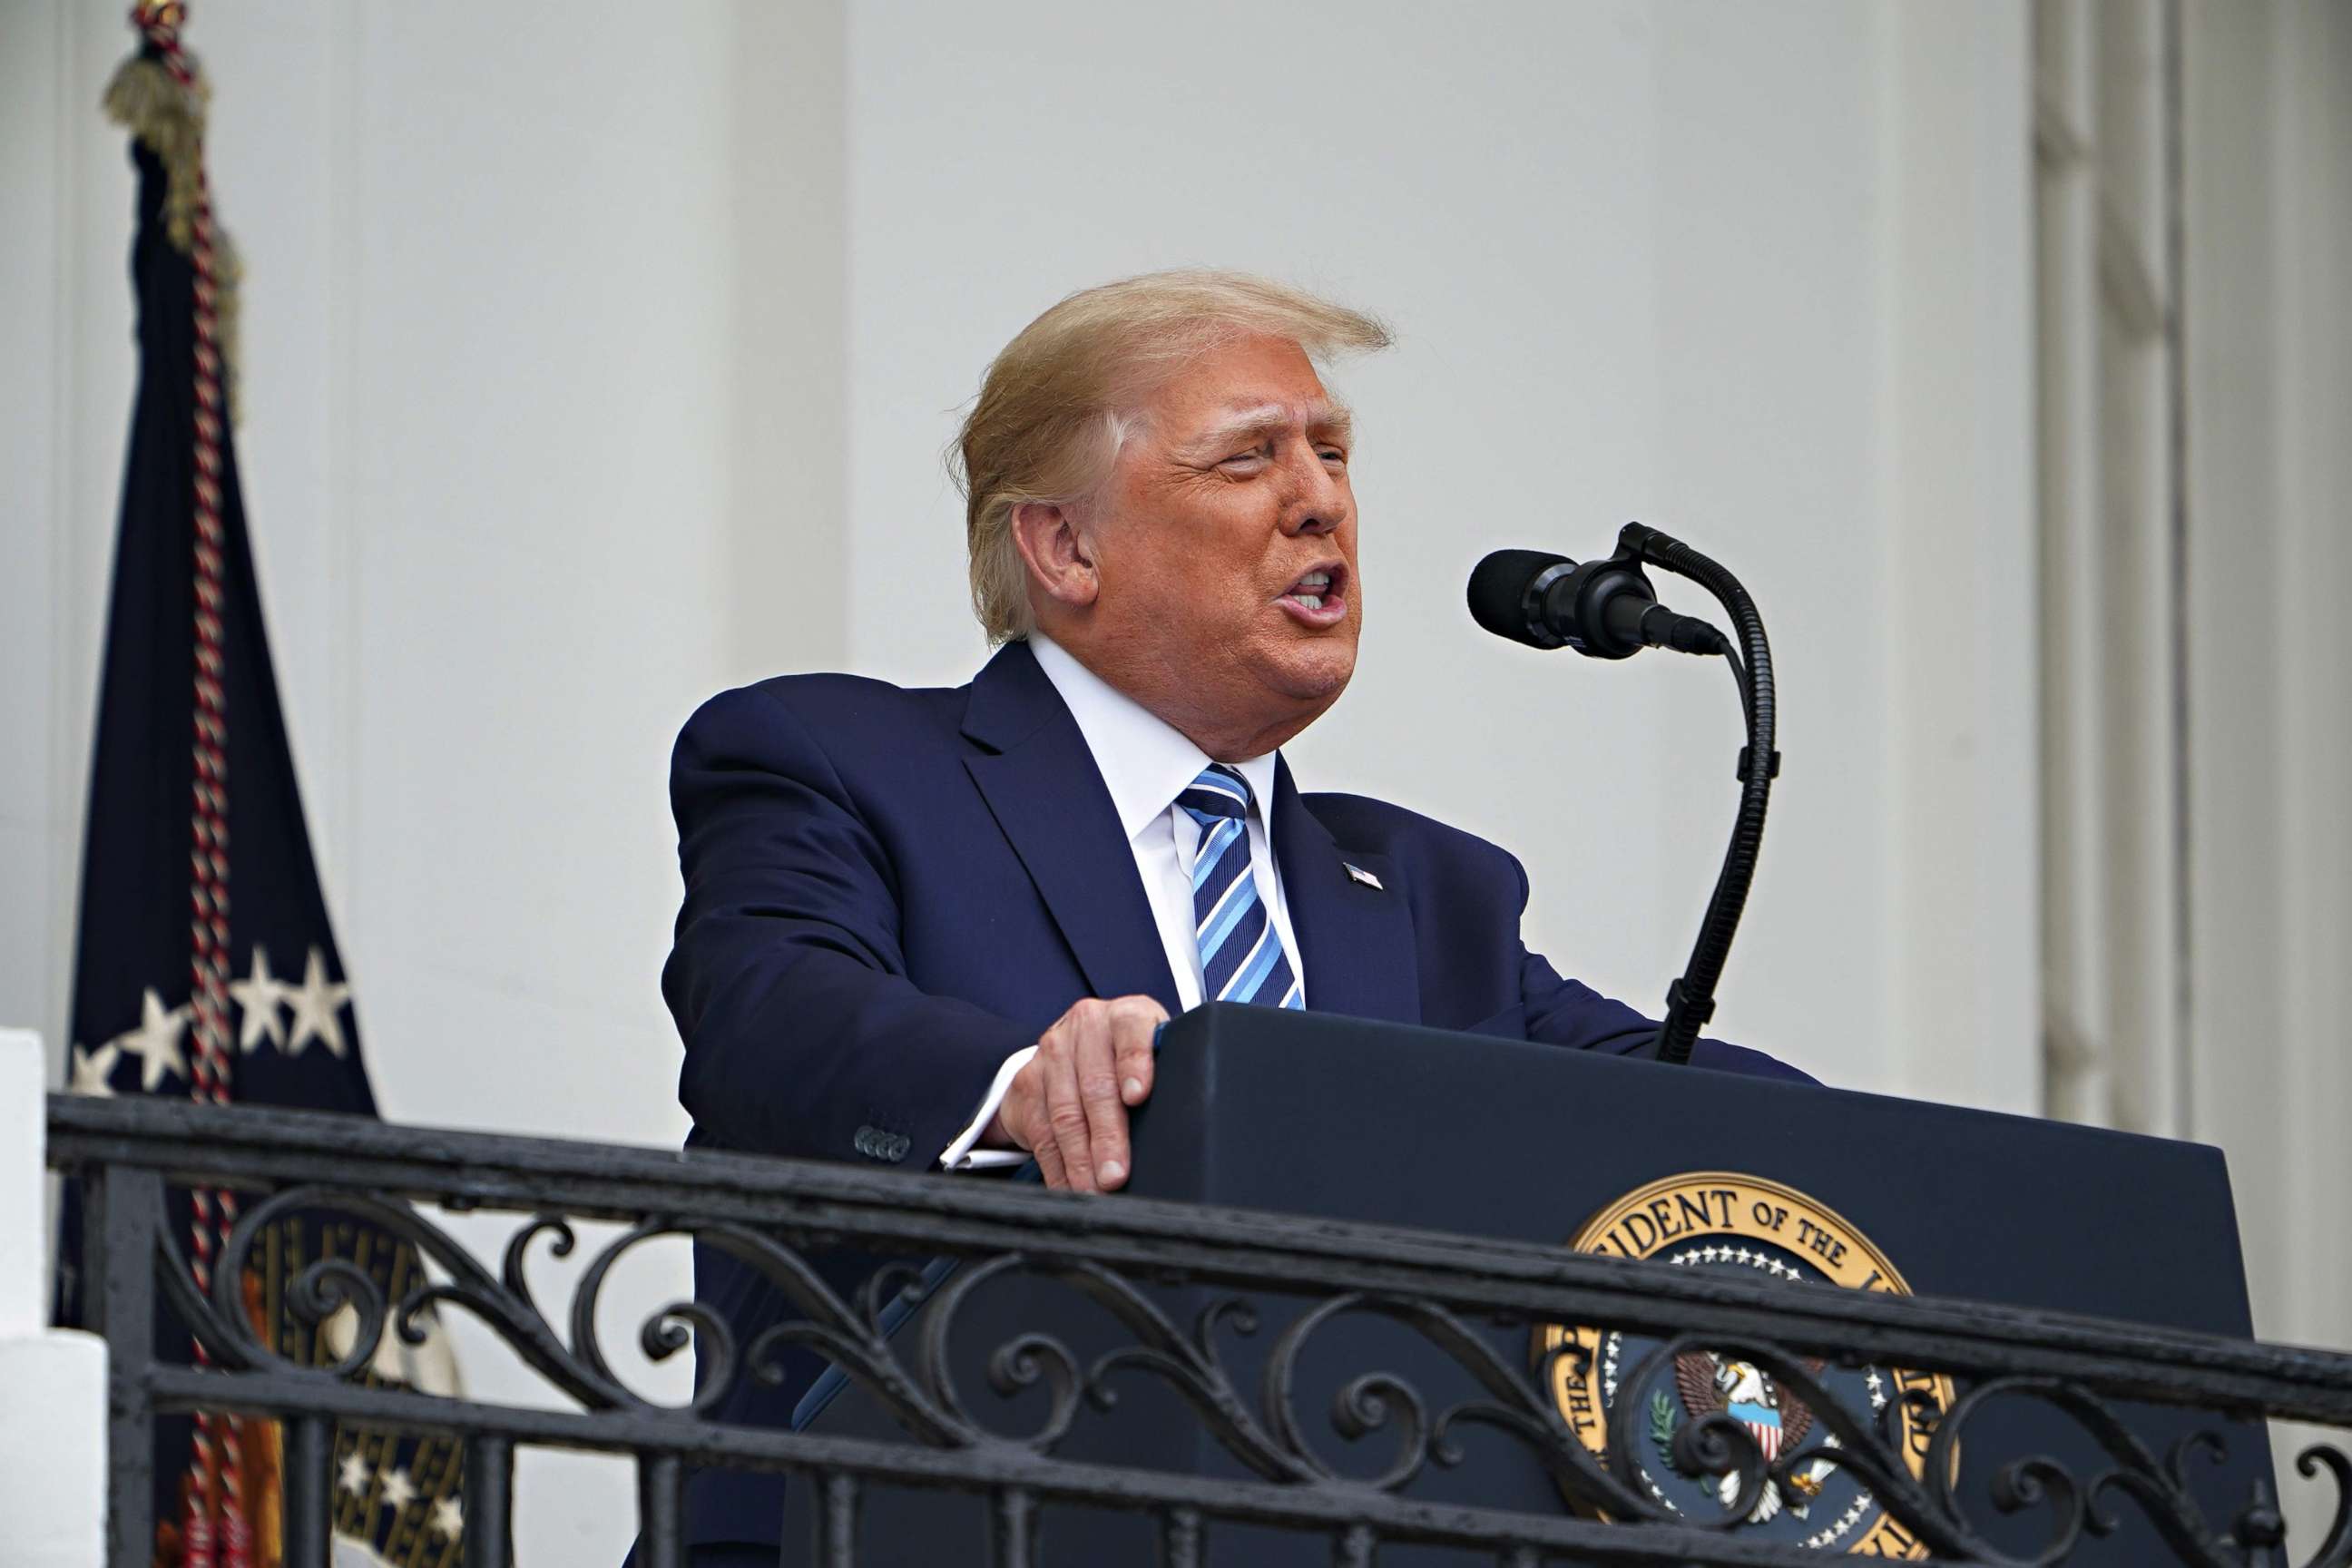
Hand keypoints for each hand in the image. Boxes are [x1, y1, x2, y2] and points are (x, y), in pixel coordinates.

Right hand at [986, 995, 1165, 1191]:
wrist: (1073, 1046)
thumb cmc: (1129, 1059)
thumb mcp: (1155, 1052)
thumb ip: (1169, 1075)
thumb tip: (1189, 1124)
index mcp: (1125, 1015)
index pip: (1132, 1032)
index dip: (1135, 1063)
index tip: (1138, 1096)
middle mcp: (1085, 1026)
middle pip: (1096, 1086)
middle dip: (1106, 1136)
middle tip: (1115, 1175)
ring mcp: (1051, 1053)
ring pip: (1065, 1113)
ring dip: (1080, 1159)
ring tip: (1094, 1190)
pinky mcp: (1027, 1081)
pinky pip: (1041, 1131)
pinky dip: (1056, 1166)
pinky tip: (1070, 1187)